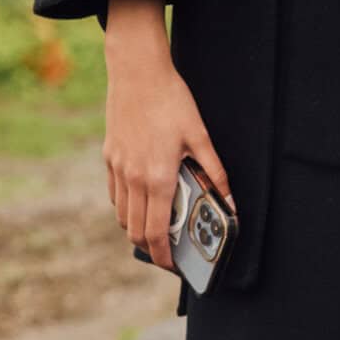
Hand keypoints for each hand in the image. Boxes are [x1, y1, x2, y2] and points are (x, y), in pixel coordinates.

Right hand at [103, 0, 233, 271]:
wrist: (136, 72)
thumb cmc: (172, 101)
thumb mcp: (200, 136)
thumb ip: (215, 172)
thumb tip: (230, 201)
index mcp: (158, 178)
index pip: (157, 232)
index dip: (164, 257)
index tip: (173, 266)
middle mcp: (134, 179)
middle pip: (136, 231)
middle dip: (151, 249)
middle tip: (168, 252)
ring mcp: (118, 169)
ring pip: (122, 215)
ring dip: (138, 228)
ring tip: (158, 227)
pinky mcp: (109, 158)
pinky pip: (115, 195)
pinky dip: (126, 207)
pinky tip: (142, 201)